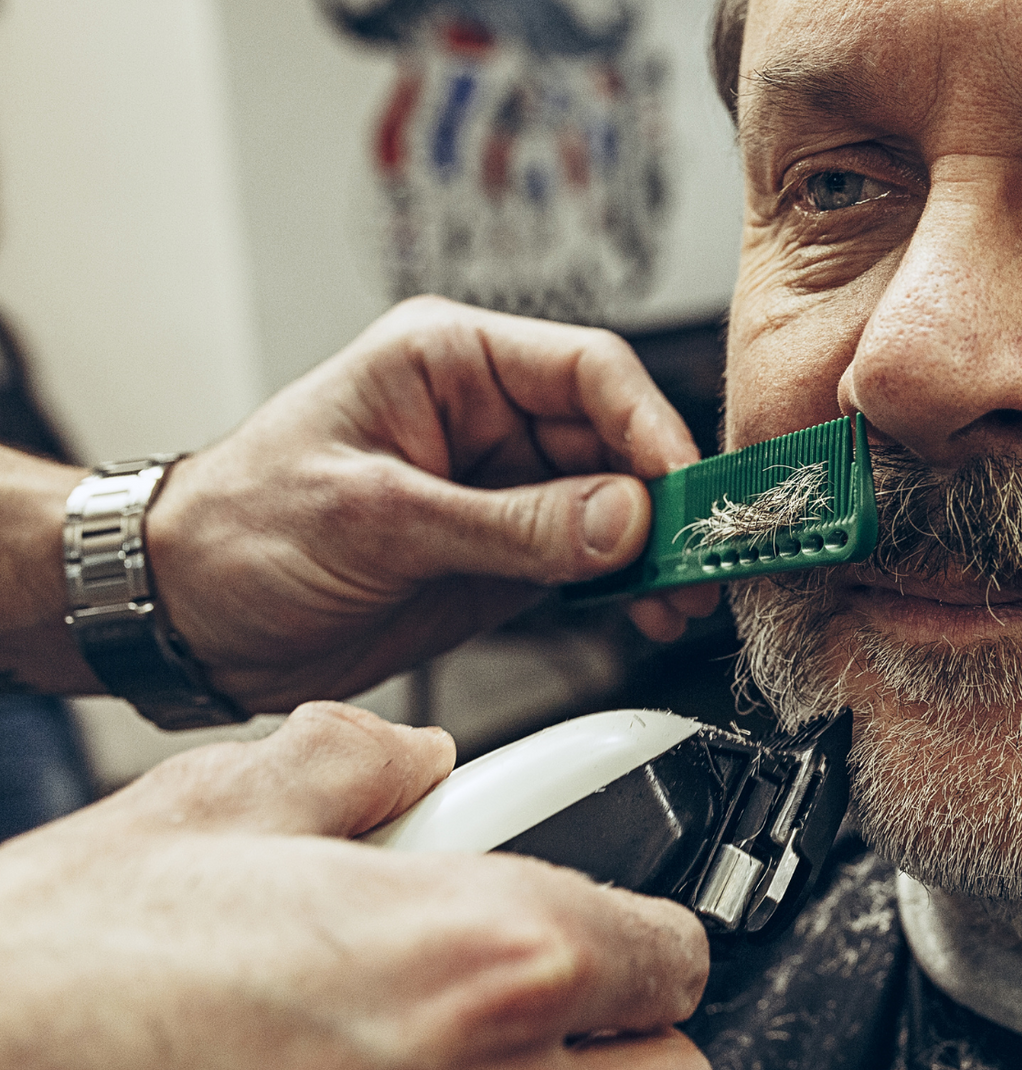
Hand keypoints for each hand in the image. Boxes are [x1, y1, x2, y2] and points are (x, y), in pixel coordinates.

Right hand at [0, 702, 713, 1069]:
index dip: (643, 931)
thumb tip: (408, 760)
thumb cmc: (65, 979)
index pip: (675, 954)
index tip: (610, 930)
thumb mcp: (216, 811)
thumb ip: (354, 765)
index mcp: (491, 951)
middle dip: (622, 1040)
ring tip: (458, 1064)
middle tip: (541, 1003)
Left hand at [147, 297, 717, 711]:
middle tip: (703, 555)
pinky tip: (647, 612)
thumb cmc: (237, 532)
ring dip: (658, 551)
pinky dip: (629, 588)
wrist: (182, 618)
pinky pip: (592, 561)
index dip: (648, 425)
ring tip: (684, 596)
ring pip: (618, 506)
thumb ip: (510, 523)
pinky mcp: (505, 554)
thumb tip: (625, 518)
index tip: (681, 489)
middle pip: (618, 439)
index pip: (587, 369)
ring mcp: (501, 488)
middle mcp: (486, 417)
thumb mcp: (377, 519)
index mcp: (448, 362)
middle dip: (667, 499)